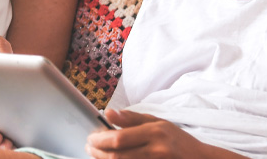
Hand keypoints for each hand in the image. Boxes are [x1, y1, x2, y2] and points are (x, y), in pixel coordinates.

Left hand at [86, 109, 223, 158]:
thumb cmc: (178, 140)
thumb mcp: (159, 122)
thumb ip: (133, 118)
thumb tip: (108, 113)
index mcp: (155, 132)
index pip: (120, 138)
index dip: (101, 140)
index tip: (91, 137)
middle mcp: (155, 150)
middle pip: (118, 155)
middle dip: (98, 152)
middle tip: (89, 147)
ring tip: (96, 154)